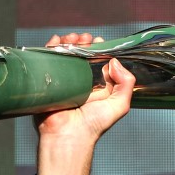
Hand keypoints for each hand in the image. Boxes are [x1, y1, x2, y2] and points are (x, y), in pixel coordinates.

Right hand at [34, 32, 135, 174]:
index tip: (99, 41)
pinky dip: (51, 48)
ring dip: (68, 43)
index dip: (100, 50)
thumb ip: (126, 84)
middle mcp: (82, 82)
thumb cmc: (93, 125)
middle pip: (81, 56)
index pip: (99, 62)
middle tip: (84, 38)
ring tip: (72, 39)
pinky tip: (56, 42)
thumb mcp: (119, 105)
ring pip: (65, 55)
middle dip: (83, 43)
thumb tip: (115, 62)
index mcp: (99, 87)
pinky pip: (48, 61)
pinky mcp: (48, 82)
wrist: (67, 135)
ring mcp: (64, 81)